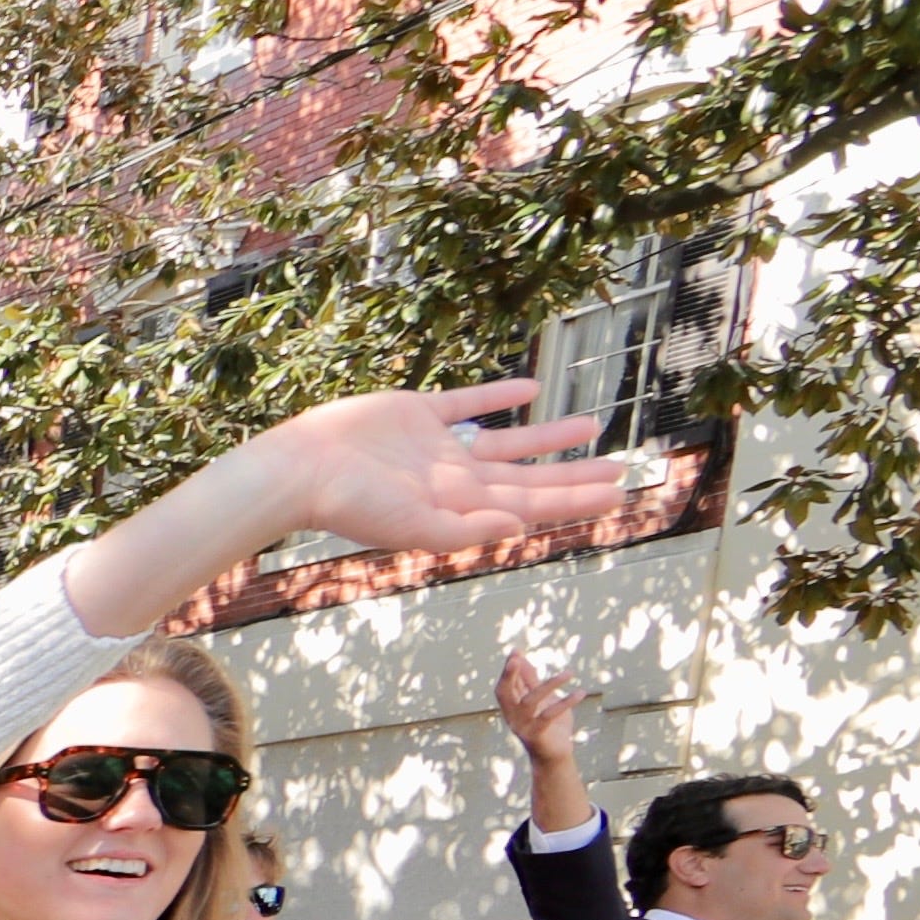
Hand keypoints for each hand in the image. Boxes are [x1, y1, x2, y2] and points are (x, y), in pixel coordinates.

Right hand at [256, 381, 648, 558]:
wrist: (300, 469)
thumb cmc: (349, 505)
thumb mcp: (411, 526)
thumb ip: (466, 528)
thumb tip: (520, 527)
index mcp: (458, 505)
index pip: (530, 503)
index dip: (575, 498)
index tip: (617, 493)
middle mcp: (454, 477)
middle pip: (528, 476)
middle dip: (573, 475)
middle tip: (619, 468)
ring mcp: (437, 445)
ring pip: (508, 440)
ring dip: (548, 436)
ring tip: (590, 426)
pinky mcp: (416, 413)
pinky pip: (467, 403)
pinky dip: (497, 397)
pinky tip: (529, 390)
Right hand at [490, 645, 586, 777]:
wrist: (555, 755)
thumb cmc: (549, 726)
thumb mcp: (541, 699)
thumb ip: (530, 681)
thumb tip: (521, 658)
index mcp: (511, 707)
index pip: (504, 685)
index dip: (508, 670)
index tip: (516, 651)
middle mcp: (512, 716)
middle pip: (505, 693)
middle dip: (509, 675)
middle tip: (516, 658)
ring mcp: (522, 727)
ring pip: (530, 701)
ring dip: (549, 685)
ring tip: (569, 673)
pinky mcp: (536, 735)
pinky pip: (549, 715)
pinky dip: (566, 703)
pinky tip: (580, 692)